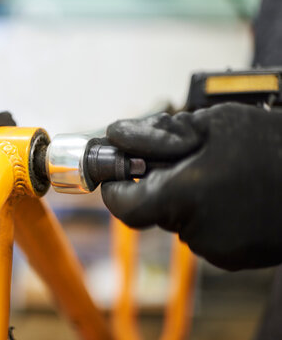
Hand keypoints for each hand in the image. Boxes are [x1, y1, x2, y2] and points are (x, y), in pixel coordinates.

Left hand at [101, 103, 281, 270]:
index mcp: (184, 196)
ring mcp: (217, 249)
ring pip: (179, 220)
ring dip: (187, 198)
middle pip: (154, 209)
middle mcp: (196, 230)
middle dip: (160, 183)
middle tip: (185, 159)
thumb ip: (156, 133)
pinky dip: (208, 214)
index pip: (124, 207)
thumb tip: (117, 136)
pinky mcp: (235, 258)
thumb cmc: (275, 145)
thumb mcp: (212, 124)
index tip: (118, 172)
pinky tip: (234, 194)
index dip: (116, 188)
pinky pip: (204, 233)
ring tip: (222, 175)